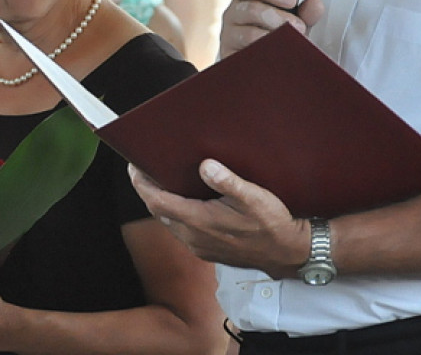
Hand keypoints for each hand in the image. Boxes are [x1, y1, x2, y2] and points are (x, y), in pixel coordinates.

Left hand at [129, 161, 309, 279]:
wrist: (287, 254)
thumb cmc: (272, 224)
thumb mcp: (255, 197)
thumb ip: (228, 181)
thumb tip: (205, 166)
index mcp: (200, 221)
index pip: (157, 201)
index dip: (142, 183)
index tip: (134, 166)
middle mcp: (193, 236)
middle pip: (157, 210)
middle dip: (146, 189)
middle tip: (143, 167)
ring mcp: (198, 245)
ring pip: (167, 220)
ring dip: (159, 201)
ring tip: (158, 179)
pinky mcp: (204, 249)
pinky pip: (179, 229)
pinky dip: (172, 212)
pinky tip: (180, 199)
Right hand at [219, 0, 324, 58]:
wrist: (262, 68)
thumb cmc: (275, 40)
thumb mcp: (292, 24)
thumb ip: (305, 13)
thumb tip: (316, 5)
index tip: (292, 0)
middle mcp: (234, 14)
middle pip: (252, 9)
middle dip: (280, 18)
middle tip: (298, 27)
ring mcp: (229, 36)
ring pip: (249, 34)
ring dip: (275, 38)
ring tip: (290, 44)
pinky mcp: (229, 56)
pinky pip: (247, 55)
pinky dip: (266, 55)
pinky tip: (278, 56)